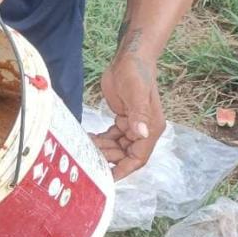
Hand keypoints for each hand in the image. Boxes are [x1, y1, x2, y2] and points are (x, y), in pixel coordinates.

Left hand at [95, 51, 164, 179]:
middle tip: (88, 155)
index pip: (138, 157)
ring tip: (85, 146)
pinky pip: (111, 137)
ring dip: (102, 149)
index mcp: (152, 128)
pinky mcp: (122, 119)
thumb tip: (142, 134)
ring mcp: (133, 125)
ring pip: (117, 147)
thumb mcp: (136, 94)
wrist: (130, 58)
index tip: (108, 178)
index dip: (124, 169)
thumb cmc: (136, 74)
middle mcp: (144, 130)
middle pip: (125, 155)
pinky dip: (101, 140)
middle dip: (108, 158)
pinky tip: (88, 138)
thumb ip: (138, 115)